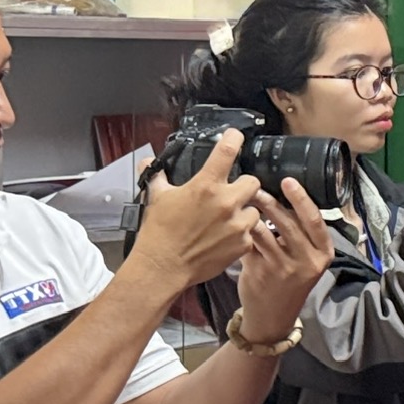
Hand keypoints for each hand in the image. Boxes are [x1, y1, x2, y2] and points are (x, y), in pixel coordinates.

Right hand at [131, 131, 261, 288]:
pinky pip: (251, 232)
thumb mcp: (156, 197)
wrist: (163, 267)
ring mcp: (237, 224)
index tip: (236, 136)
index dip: (234, 139)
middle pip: (253, 182)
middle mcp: (226, 202)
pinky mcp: (242, 244)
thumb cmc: (159, 233)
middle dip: (244, 185)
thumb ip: (156, 175)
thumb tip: (147, 162)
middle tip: (232, 192)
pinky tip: (226, 236)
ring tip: (229, 218)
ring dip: (245, 211)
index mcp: (206, 186)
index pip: (227, 151)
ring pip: (255, 208)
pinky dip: (242, 233)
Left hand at [237, 179, 335, 343]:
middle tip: (255, 186)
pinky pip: (250, 242)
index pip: (314, 220)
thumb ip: (300, 235)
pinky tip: (235, 222)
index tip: (288, 180)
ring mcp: (284, 268)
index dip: (301, 198)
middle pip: (289, 222)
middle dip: (271, 201)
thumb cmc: (289, 282)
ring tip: (244, 201)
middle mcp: (307, 261)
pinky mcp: (262, 272)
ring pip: (266, 230)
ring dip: (253, 213)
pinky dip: (243, 230)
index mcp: (323, 254)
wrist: (272, 316)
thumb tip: (284, 196)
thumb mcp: (305, 260)